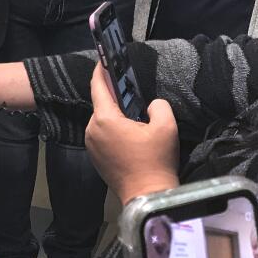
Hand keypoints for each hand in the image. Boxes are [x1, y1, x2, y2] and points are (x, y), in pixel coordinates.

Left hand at [84, 63, 178, 204]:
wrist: (149, 197)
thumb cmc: (156, 161)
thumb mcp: (166, 127)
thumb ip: (158, 105)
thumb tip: (151, 104)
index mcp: (104, 119)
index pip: (98, 87)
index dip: (100, 71)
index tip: (103, 60)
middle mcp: (91, 129)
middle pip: (101, 105)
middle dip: (114, 98)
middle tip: (130, 93)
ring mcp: (91, 145)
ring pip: (101, 121)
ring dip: (114, 117)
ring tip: (134, 117)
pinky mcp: (95, 158)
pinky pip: (101, 135)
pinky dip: (112, 131)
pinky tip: (129, 135)